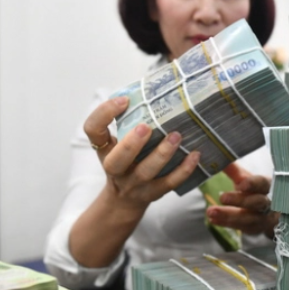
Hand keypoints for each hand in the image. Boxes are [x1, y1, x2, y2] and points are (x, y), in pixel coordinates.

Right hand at [84, 96, 201, 215]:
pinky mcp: (153, 193)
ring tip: (176, 135)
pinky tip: (195, 154)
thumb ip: (128, 121)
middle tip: (146, 126)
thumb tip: (155, 90)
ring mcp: (134, 183)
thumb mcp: (117, 142)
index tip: (124, 100)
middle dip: (131, 144)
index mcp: (104, 148)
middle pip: (117, 160)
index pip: (93, 130)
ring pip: (146, 171)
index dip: (104, 114)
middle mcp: (115, 168)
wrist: (124, 199)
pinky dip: (184, 169)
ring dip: (162, 154)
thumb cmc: (125, 160)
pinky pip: (169, 183)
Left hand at [206, 163, 278, 236]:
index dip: (253, 184)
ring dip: (229, 216)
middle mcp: (269, 203)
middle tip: (222, 197)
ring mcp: (264, 219)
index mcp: (267, 186)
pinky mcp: (255, 229)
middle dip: (239, 201)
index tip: (240, 184)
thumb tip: (219, 156)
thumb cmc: (253, 190)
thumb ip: (234, 170)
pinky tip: (213, 220)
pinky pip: (241, 228)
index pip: (263, 184)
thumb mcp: (244, 178)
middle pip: (258, 202)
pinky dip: (226, 223)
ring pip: (249, 219)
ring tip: (210, 211)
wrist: (265, 210)